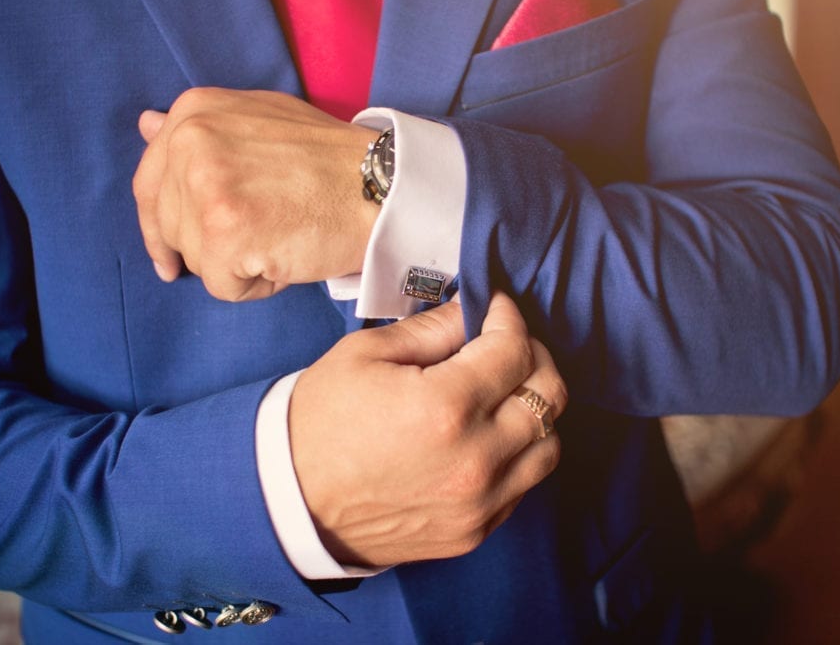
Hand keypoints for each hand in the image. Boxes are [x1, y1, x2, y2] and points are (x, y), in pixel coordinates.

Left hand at [132, 87, 379, 299]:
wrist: (382, 187)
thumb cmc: (330, 161)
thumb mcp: (259, 121)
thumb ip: (203, 130)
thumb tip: (145, 125)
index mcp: (193, 112)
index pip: (149, 185)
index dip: (159, 228)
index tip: (169, 258)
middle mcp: (190, 142)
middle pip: (171, 229)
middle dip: (213, 246)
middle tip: (266, 232)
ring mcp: (204, 187)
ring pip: (196, 261)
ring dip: (238, 264)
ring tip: (282, 236)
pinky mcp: (224, 233)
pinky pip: (223, 287)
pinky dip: (257, 286)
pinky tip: (286, 257)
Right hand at [289, 292, 567, 567]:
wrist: (289, 502)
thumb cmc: (319, 422)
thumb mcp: (364, 355)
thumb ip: (430, 328)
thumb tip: (472, 312)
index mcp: (445, 407)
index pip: (514, 349)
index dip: (508, 317)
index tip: (494, 308)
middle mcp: (475, 459)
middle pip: (550, 395)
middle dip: (534, 355)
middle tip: (505, 343)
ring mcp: (480, 503)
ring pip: (549, 444)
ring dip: (536, 409)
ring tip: (503, 391)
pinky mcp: (475, 532)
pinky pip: (525, 485)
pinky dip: (519, 452)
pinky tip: (489, 434)